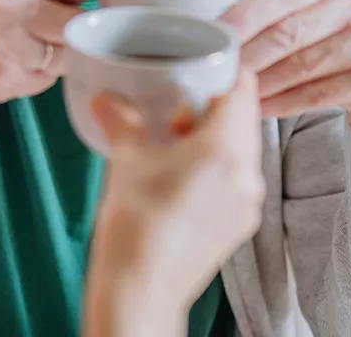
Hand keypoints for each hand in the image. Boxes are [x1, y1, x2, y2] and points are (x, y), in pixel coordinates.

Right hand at [0, 0, 94, 130]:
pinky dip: (35, 73)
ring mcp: (2, 38)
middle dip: (67, 14)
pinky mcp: (3, 75)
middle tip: (37, 18)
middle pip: (80, 6)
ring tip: (17, 42)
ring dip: (52, 48)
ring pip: (69, 44)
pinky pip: (50, 75)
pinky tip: (6, 63)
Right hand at [84, 74, 265, 335]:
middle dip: (215, 107)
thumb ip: (119, 119)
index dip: (227, 74)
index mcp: (223, 150)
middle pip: (243, 121)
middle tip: (179, 102)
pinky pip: (236, 179)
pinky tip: (180, 171)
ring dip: (214, 137)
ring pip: (240, 151)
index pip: (242, 94)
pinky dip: (215, 165)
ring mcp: (246, 202)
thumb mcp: (124, 158)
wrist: (141, 284)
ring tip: (175, 138)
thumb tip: (105, 98)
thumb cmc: (134, 223)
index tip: (208, 65)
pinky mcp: (238, 224)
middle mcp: (245, 174)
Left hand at [220, 0, 350, 124]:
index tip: (218, 32)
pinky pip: (318, 95)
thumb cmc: (318, 15)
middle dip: (247, 54)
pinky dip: (282, 103)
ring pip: (301, 67)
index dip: (248, 14)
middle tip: (216, 69)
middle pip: (289, 34)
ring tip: (230, 88)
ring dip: (259, 82)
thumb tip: (206, 10)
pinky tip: (257, 105)